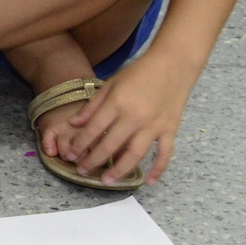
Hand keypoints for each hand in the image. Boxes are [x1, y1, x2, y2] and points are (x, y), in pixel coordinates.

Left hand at [63, 53, 191, 185]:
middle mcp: (135, 116)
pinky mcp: (170, 128)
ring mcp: (154, 124)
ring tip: (107, 181)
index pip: (93, 130)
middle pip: (110, 146)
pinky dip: (159, 168)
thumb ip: (92, 106)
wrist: (174, 62)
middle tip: (82, 171)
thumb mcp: (111, 84)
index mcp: (117, 103)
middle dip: (93, 161)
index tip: (71, 155)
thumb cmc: (139, 72)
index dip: (80, 145)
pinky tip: (149, 182)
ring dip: (120, 170)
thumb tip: (73, 124)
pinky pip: (165, 153)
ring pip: (135, 154)